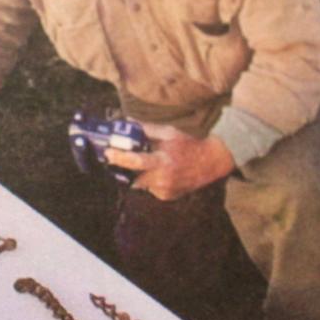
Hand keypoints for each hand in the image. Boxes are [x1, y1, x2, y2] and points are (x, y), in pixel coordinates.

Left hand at [105, 124, 234, 200]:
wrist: (211, 162)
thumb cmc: (189, 145)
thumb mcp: (169, 132)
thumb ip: (146, 129)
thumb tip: (127, 123)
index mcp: (163, 160)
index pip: (136, 161)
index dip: (119, 158)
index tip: (107, 152)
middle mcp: (163, 178)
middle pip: (132, 178)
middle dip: (124, 170)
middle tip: (120, 160)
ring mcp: (165, 190)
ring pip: (140, 184)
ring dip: (139, 175)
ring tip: (149, 164)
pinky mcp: (167, 196)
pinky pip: (150, 189)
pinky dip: (149, 181)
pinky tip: (160, 173)